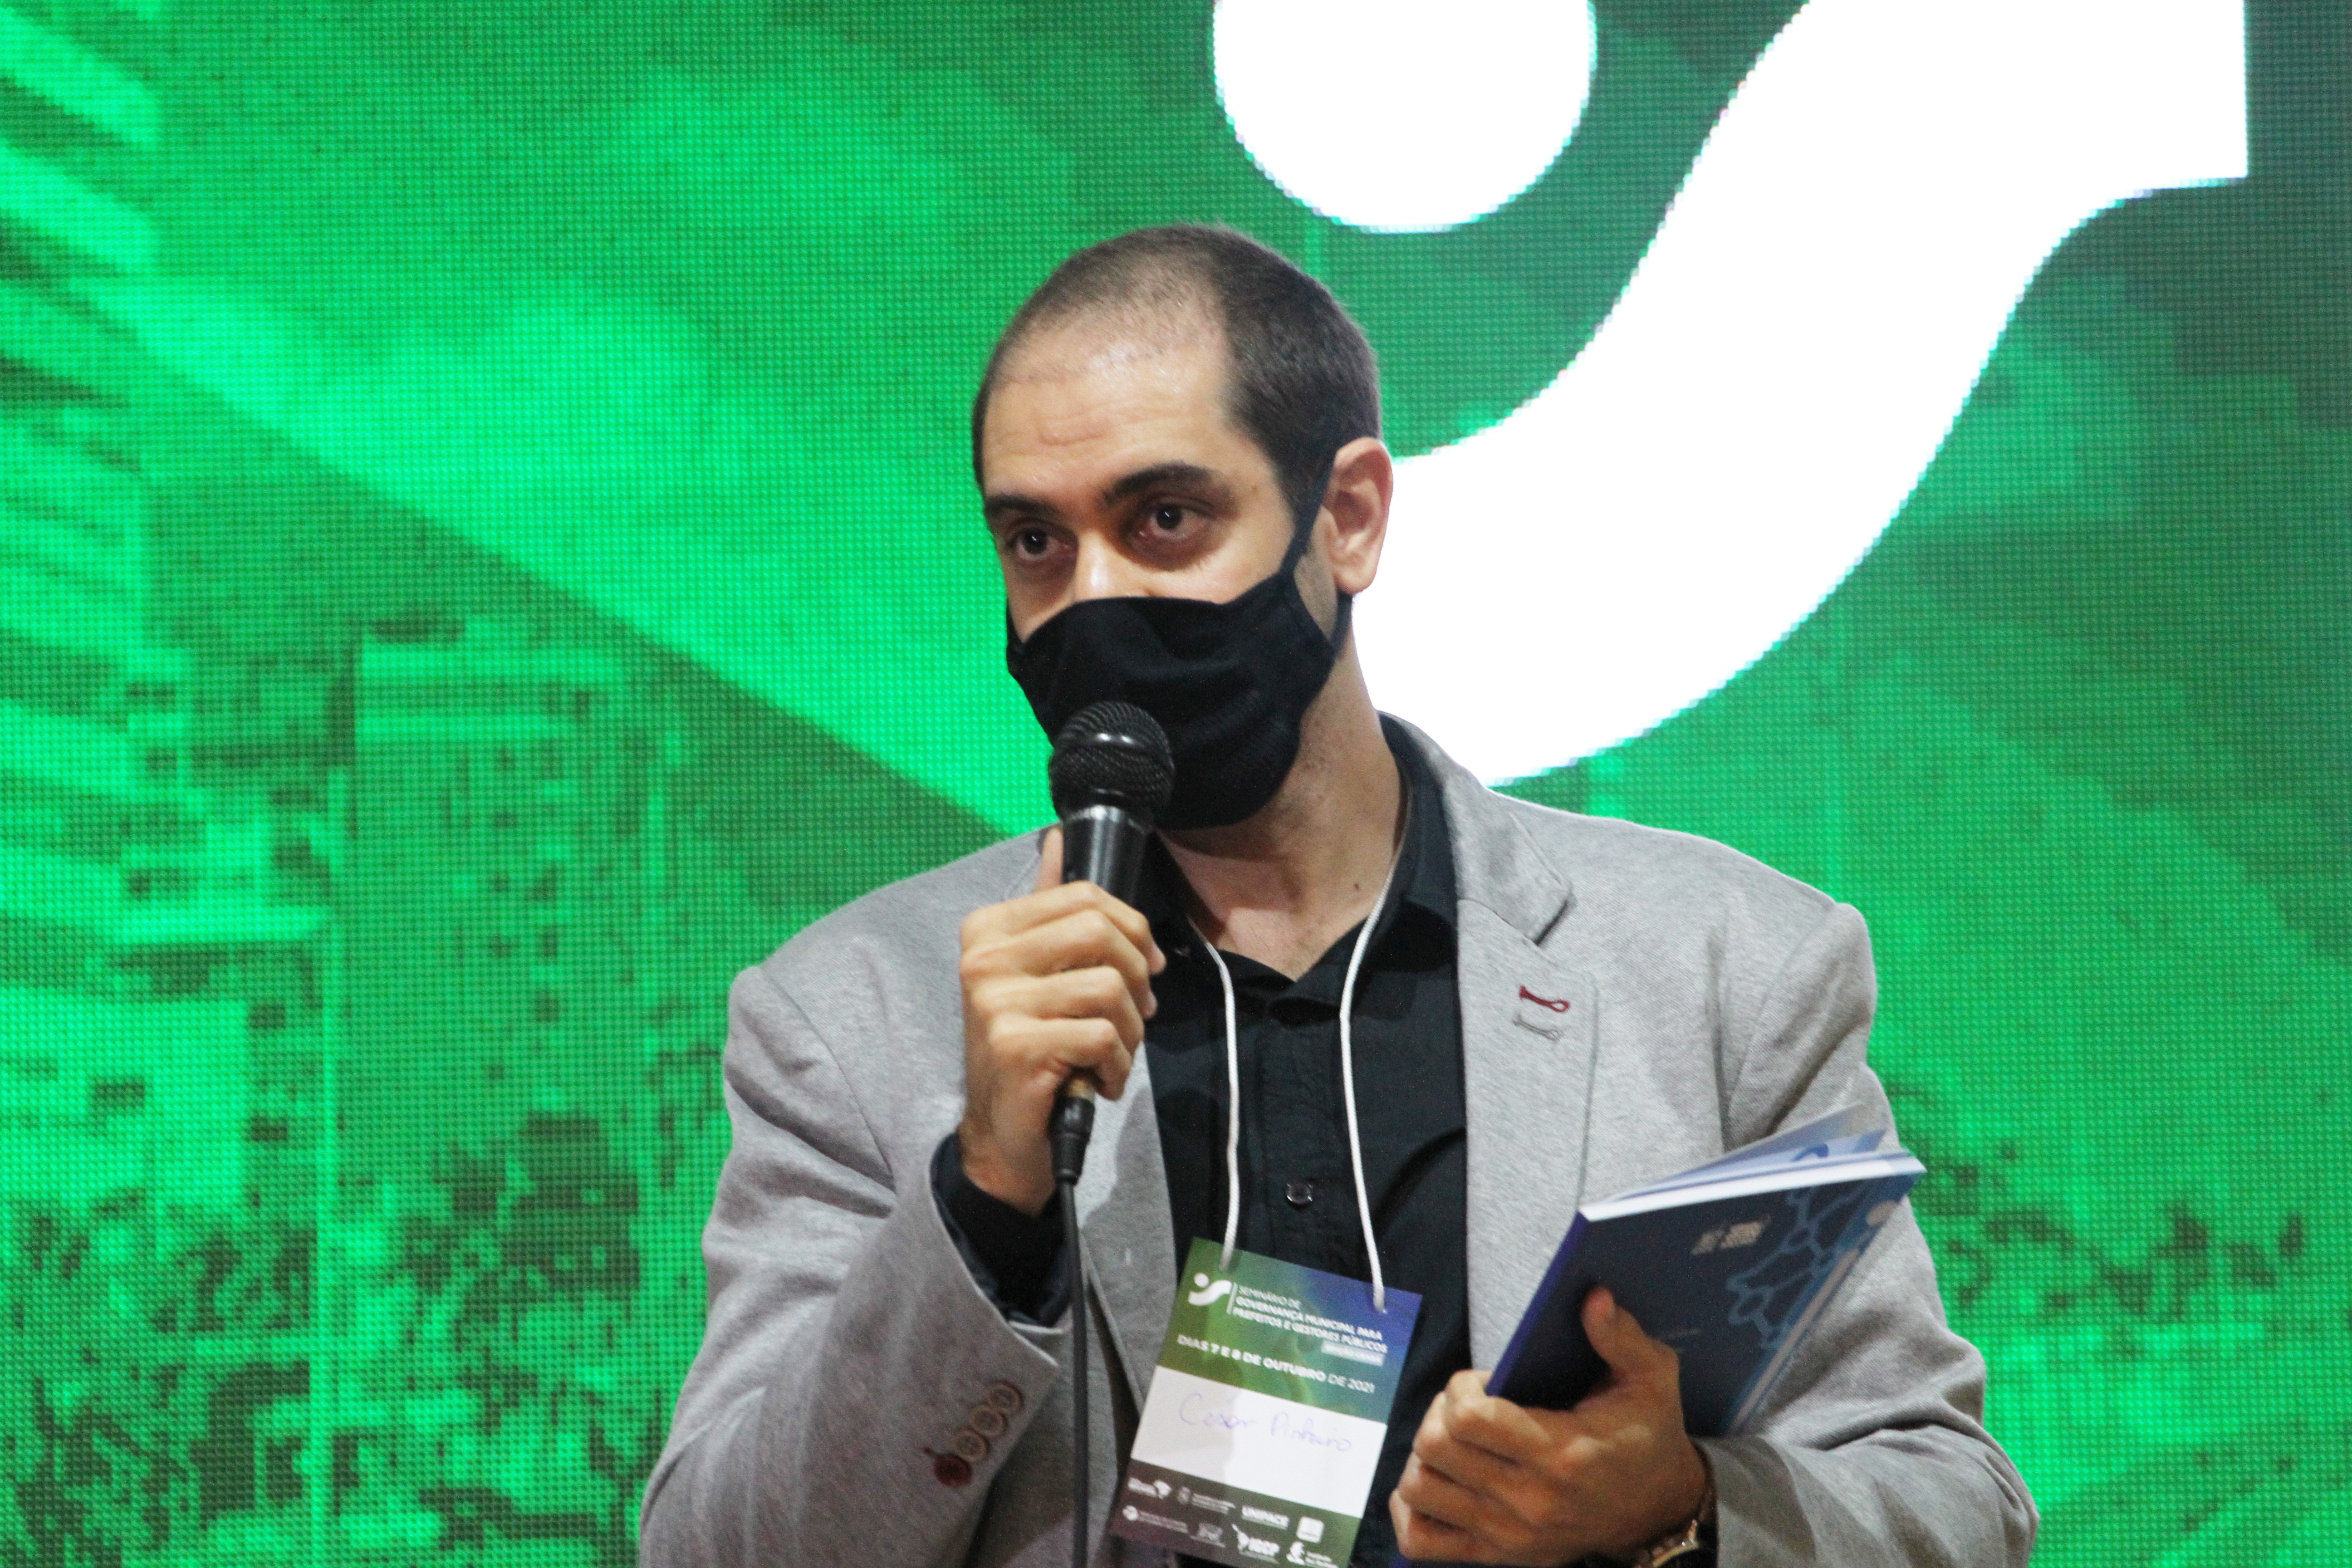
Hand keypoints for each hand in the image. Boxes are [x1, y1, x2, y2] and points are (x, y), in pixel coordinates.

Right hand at [957, 828, 1164, 1214]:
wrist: (1002, 1134)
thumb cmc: (1032, 1047)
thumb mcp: (1038, 971)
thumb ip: (1048, 908)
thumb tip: (1058, 837)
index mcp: (989, 929)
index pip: (1084, 896)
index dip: (1133, 928)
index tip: (1144, 967)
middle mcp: (983, 959)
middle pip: (1100, 933)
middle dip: (1137, 977)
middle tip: (1135, 1014)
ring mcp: (996, 1002)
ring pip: (1109, 988)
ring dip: (1130, 1031)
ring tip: (1110, 1053)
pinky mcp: (1015, 1046)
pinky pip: (1101, 1035)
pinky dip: (1116, 1063)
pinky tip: (1097, 1080)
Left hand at [1390, 1288, 1709, 1564]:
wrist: (1657, 1509)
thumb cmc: (1647, 1436)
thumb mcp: (1651, 1378)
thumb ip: (1620, 1336)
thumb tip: (1593, 1296)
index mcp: (1560, 1452)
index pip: (1469, 1418)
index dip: (1461, 1387)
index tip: (1483, 1380)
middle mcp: (1528, 1499)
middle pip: (1434, 1449)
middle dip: (1438, 1413)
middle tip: (1465, 1405)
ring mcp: (1508, 1534)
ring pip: (1420, 1490)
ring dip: (1424, 1457)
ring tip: (1454, 1440)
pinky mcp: (1497, 1556)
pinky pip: (1421, 1541)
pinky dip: (1412, 1510)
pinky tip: (1437, 1482)